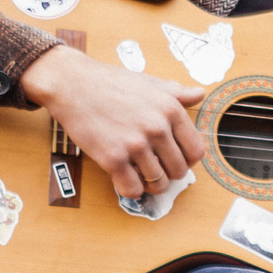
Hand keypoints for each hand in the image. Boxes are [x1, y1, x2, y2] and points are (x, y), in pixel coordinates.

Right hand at [19, 44, 206, 198]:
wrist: (72, 83)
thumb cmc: (111, 83)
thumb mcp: (150, 83)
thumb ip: (178, 92)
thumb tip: (200, 93)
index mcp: (171, 110)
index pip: (196, 151)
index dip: (187, 160)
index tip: (175, 159)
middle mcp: (157, 128)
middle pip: (179, 170)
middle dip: (169, 173)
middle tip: (156, 168)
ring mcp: (135, 144)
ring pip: (158, 183)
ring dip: (150, 184)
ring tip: (140, 174)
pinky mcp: (112, 158)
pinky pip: (133, 189)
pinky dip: (131, 189)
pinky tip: (125, 178)